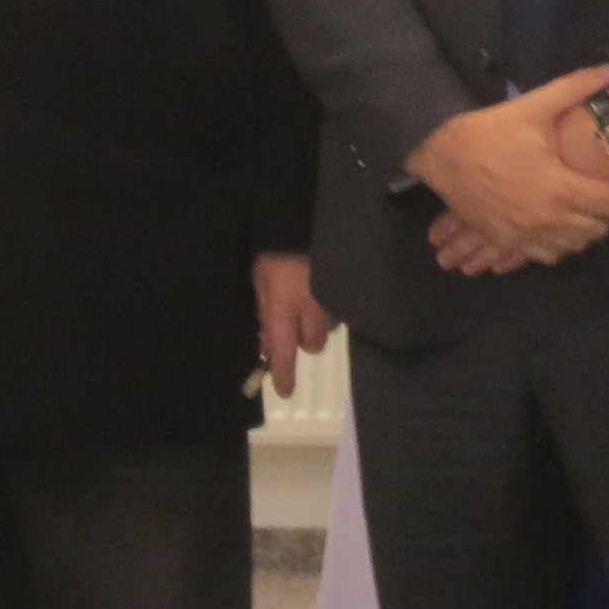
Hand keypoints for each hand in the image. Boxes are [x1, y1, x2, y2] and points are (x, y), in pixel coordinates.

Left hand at [256, 253, 334, 396]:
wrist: (304, 217)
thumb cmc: (275, 251)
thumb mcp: (260, 280)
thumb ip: (265, 313)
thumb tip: (268, 341)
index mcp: (284, 307)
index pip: (284, 352)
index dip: (284, 374)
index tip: (285, 390)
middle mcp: (312, 310)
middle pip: (312, 344)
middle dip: (303, 339)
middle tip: (295, 324)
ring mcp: (334, 300)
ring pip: (329, 328)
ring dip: (318, 322)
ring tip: (312, 301)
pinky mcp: (348, 290)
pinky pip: (341, 309)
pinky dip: (332, 306)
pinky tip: (325, 291)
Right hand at [408, 66, 608, 274]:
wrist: (440, 160)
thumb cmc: (487, 133)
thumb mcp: (531, 106)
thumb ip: (573, 89)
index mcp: (559, 188)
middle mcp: (547, 219)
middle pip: (595, 231)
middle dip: (606, 214)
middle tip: (604, 194)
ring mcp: (526, 235)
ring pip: (572, 247)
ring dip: (583, 232)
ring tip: (584, 210)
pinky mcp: (507, 241)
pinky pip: (543, 256)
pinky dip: (556, 245)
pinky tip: (555, 227)